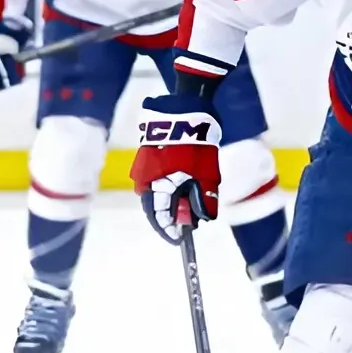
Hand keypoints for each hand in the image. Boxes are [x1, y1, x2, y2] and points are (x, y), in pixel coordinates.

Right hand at [131, 91, 221, 241]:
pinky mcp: (148, 158)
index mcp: (156, 187)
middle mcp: (144, 180)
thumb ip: (204, 200)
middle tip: (189, 224)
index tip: (180, 240)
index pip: (159, 217)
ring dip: (172, 202)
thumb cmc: (197, 145)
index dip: (170, 230)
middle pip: (156, 207)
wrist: (185, 112)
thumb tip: (202, 219)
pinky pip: (157, 181)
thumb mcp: (207, 176)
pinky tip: (184, 190)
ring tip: (191, 207)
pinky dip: (169, 189)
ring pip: (157, 194)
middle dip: (172, 217)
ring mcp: (144, 168)